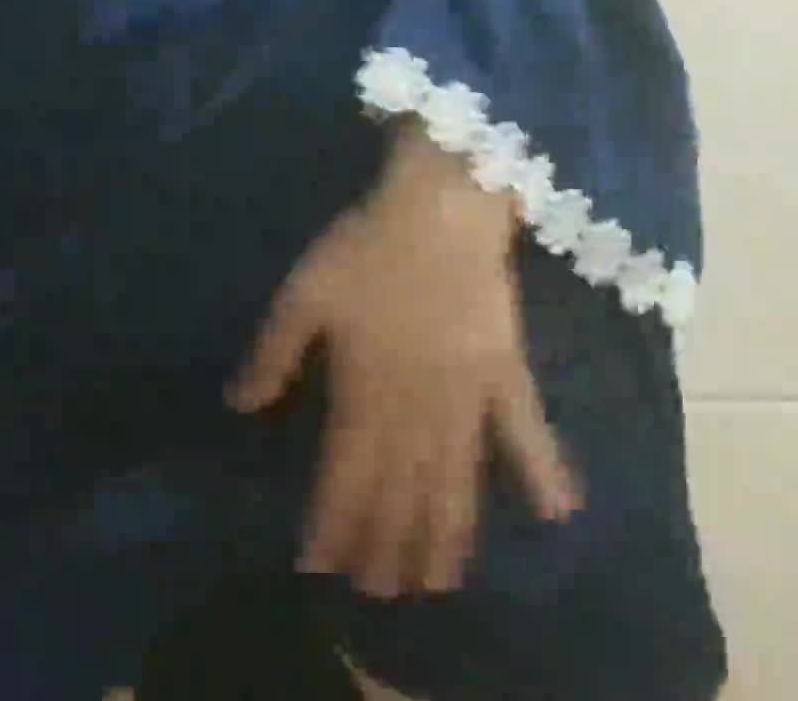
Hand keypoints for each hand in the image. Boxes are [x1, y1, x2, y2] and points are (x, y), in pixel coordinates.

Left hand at [226, 125, 580, 598]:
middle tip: (378, 592)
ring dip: (446, 534)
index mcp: (364, 391)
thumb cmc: (367, 243)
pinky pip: (528, 429)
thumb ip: (274, 353)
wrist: (441, 204)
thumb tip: (239, 406)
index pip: (345, 474)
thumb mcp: (303, 293)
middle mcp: (416, 409)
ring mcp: (467, 396)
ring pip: (455, 480)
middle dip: (387, 545)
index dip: (332, 523)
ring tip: (438, 583)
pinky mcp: (507, 373)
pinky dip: (544, 469)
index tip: (317, 565)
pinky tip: (558, 513)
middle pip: (401, 492)